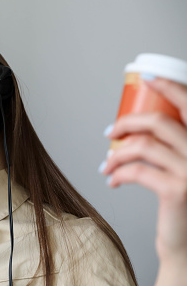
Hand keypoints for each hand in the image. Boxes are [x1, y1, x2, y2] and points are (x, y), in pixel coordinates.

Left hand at [100, 77, 186, 285]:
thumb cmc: (183, 206)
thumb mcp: (185, 170)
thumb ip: (175, 149)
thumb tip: (139, 129)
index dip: (171, 88)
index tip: (149, 79)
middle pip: (160, 123)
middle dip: (128, 122)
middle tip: (110, 131)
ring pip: (142, 146)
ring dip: (116, 154)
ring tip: (106, 164)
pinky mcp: (177, 191)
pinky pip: (137, 171)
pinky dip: (118, 173)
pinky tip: (112, 180)